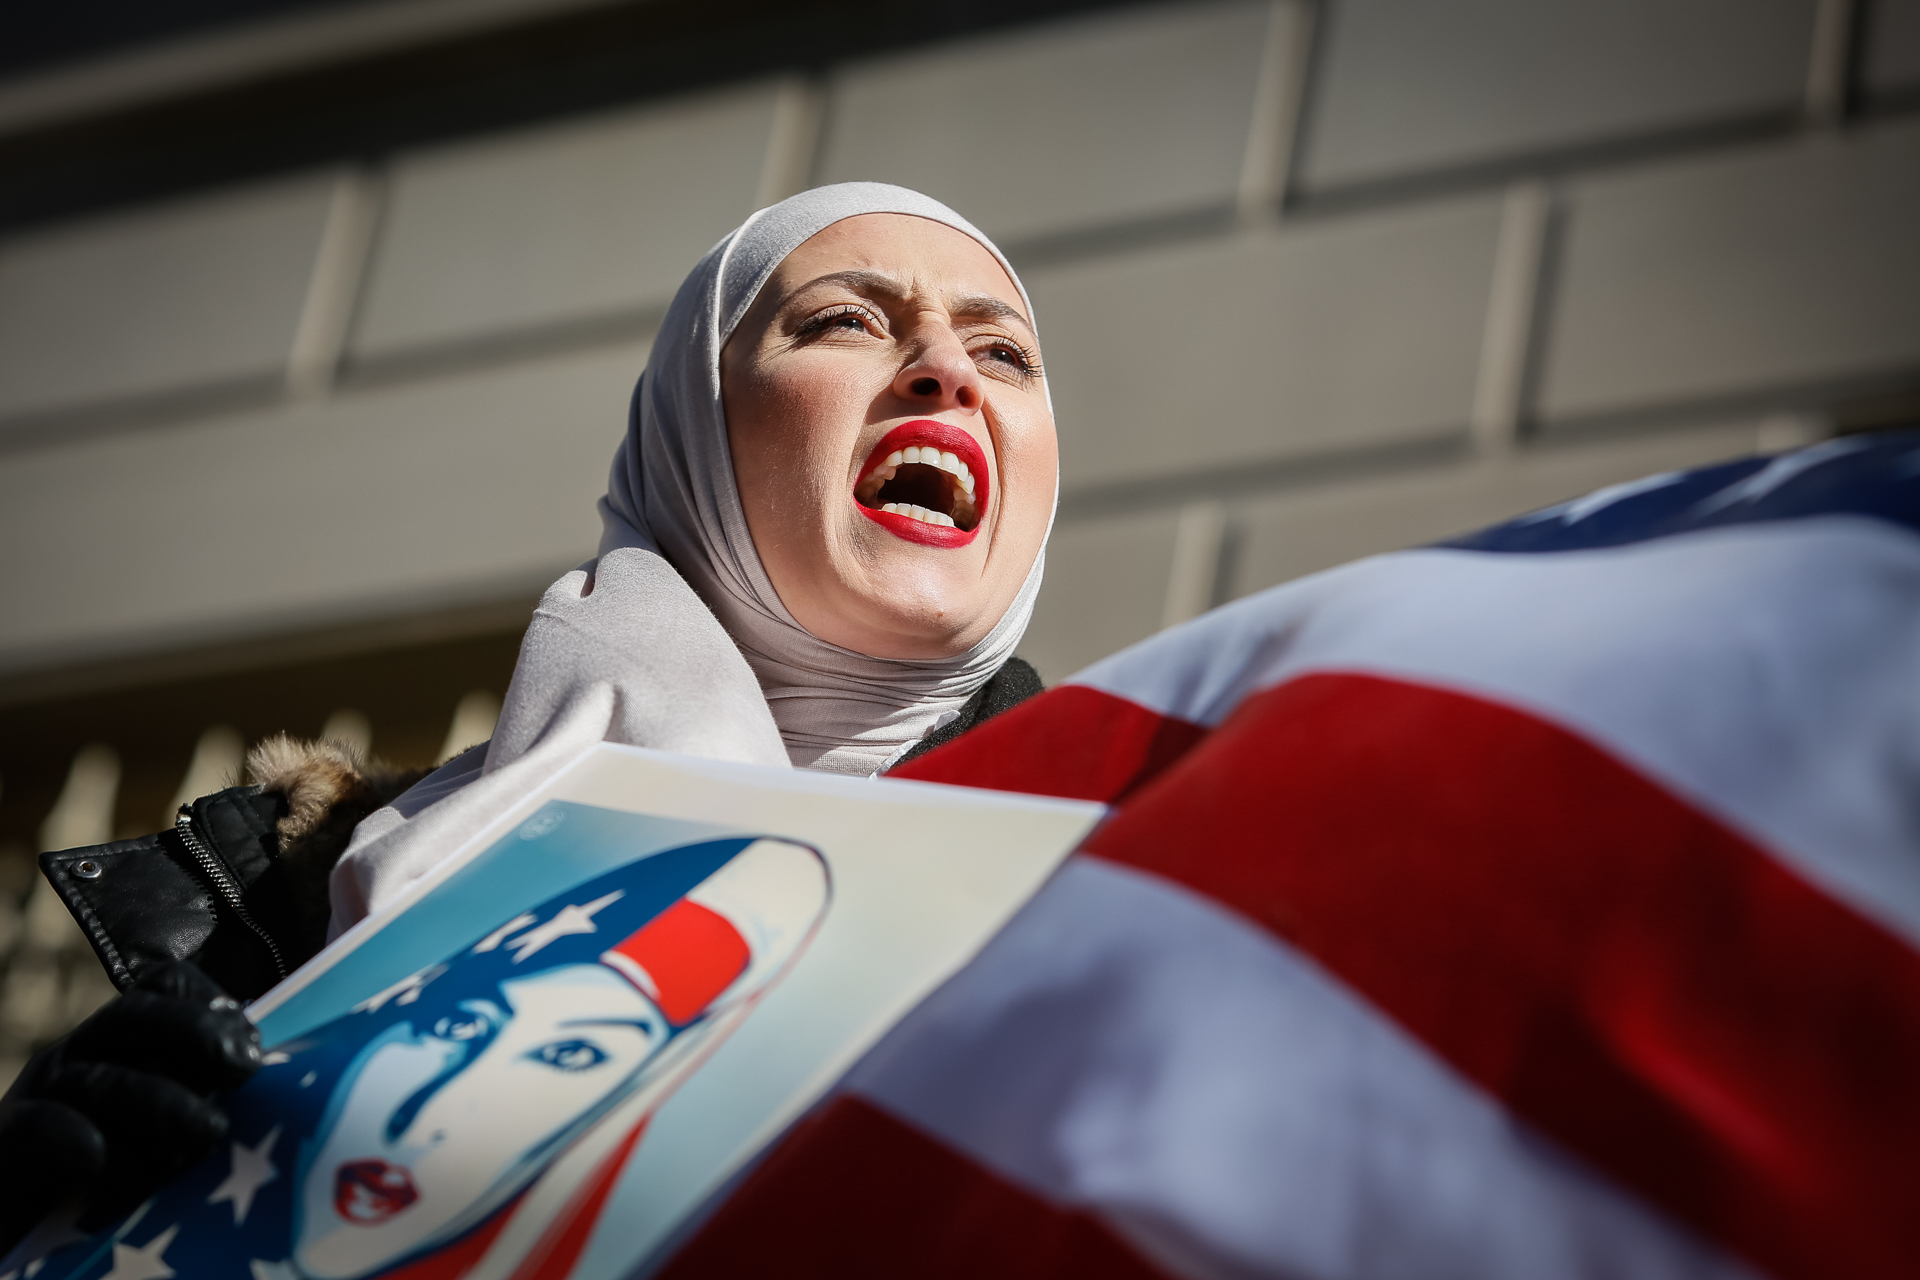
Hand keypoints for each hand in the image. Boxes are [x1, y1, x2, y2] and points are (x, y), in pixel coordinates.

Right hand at [0, 962, 260, 1253]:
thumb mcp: (170, 1125)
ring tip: (209, 1131)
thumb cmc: (119, 1171)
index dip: (212, 1003)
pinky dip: (69, 1138)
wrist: (32, 1229)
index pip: (164, 987)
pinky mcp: (5, 1148)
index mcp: (123, 1039)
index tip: (259, 1041)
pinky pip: (35, 1129)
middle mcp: (81, 1055)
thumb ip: (215, 1094)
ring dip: (158, 1102)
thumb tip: (296, 1085)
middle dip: (194, 1035)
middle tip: (246, 1067)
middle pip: (133, 1019)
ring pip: (97, 1080)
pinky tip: (99, 1157)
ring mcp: (41, 1098)